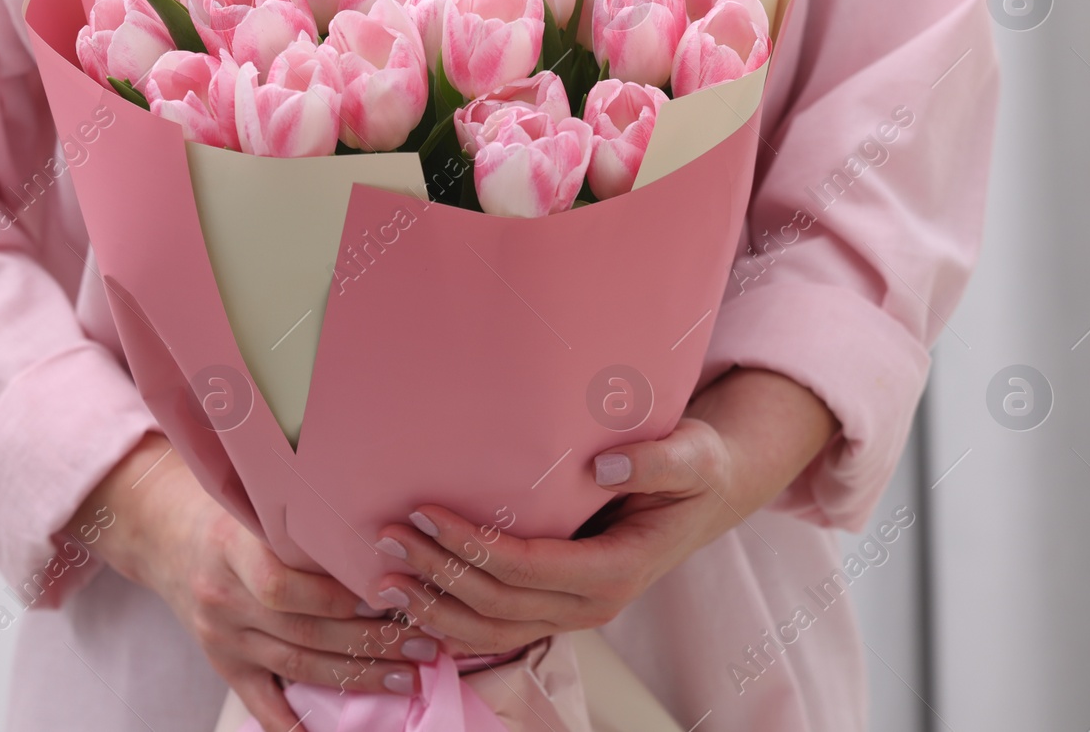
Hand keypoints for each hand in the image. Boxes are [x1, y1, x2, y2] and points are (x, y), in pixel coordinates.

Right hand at [71, 434, 437, 731]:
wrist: (167, 537)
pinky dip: (295, 724)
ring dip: (356, 676)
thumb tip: (378, 532)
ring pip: (296, 667)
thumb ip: (302, 519)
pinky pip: (262, 702)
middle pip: (302, 632)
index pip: (282, 584)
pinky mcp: (224, 665)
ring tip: (406, 678)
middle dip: (369, 642)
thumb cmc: (231, 513)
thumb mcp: (255, 502)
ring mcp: (222, 637)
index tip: (391, 596)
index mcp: (232, 549)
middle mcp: (223, 598)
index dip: (337, 597)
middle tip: (422, 645)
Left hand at [367, 368, 839, 656]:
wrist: (706, 493)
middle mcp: (590, 603)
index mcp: (616, 570)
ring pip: (491, 630)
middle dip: (438, 575)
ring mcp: (571, 613)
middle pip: (498, 604)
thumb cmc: (694, 469)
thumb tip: (600, 466)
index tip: (426, 512)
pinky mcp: (555, 607)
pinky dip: (450, 625)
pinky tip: (410, 606)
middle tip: (387, 537)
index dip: (472, 546)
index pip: (528, 569)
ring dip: (434, 607)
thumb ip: (651, 461)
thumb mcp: (688, 456)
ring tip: (382, 576)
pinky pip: (496, 632)